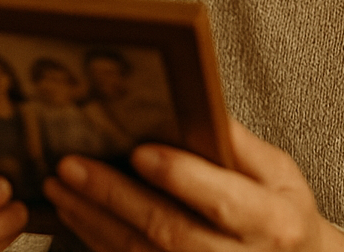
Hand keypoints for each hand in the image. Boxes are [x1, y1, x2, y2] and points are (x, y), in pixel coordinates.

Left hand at [44, 121, 343, 251]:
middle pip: (170, 231)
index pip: (223, 201)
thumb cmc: (283, 218)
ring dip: (94, 220)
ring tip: (61, 185)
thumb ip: (241, 144)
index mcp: (274, 222)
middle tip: (73, 165)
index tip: (140, 151)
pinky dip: (99, 240)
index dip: (180, 178)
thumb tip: (200, 105)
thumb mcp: (280, 175)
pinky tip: (76, 213)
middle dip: (115, 197)